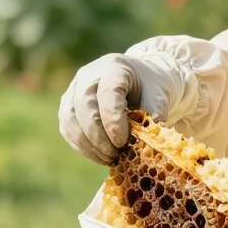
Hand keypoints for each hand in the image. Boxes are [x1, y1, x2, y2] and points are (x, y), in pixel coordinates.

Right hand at [58, 51, 198, 163]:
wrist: (138, 80)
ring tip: (108, 159)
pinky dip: (81, 146)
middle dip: (98, 136)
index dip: (112, 119)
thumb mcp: (160, 91)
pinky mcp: (68, 107)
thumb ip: (157, 107)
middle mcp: (88, 76)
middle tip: (114, 154)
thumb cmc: (149, 86)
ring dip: (87, 144)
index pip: (107, 93)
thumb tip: (153, 130)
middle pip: (84, 106)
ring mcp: (74, 91)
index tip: (122, 141)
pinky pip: (67, 129)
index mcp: (113, 68)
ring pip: (70, 119)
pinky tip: (99, 156)